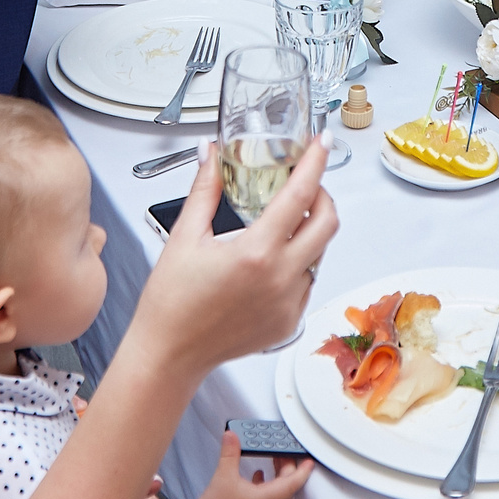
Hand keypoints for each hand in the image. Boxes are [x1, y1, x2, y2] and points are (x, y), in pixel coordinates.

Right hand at [132, 139, 337, 379]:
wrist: (170, 354)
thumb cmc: (171, 303)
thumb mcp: (184, 236)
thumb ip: (205, 189)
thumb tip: (211, 155)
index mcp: (256, 253)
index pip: (301, 195)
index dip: (316, 162)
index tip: (322, 144)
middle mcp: (280, 279)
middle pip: (328, 223)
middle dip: (322, 195)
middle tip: (305, 184)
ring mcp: (289, 303)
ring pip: (321, 253)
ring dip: (312, 231)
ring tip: (285, 222)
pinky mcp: (289, 322)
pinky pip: (309, 282)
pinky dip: (301, 263)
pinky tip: (275, 260)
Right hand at [195, 429, 313, 498]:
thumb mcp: (224, 476)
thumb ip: (230, 453)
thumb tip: (232, 436)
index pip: (294, 482)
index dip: (304, 469)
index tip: (310, 460)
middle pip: (288, 486)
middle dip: (289, 467)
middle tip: (285, 451)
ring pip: (280, 493)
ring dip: (279, 476)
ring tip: (274, 460)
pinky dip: (270, 486)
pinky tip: (258, 477)